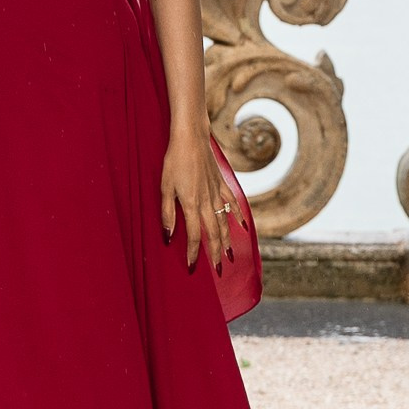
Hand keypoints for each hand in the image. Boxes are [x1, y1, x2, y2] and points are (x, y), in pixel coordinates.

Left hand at [160, 129, 234, 273]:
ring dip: (227, 241)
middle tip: (219, 271)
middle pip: (213, 234)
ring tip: (230, 256)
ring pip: (224, 222)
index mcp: (191, 204)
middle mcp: (207, 202)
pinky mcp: (221, 183)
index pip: (193, 236)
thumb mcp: (165, 187)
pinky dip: (238, 216)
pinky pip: (232, 204)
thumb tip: (168, 236)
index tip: (192, 267)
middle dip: (215, 254)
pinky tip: (243, 227)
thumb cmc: (174, 160)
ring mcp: (217, 193)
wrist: (191, 137)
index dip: (193, 253)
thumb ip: (167, 213)